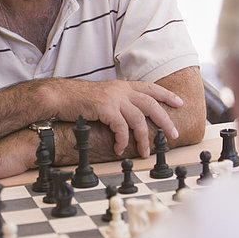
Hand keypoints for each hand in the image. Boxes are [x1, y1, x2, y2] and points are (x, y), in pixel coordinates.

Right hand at [45, 79, 182, 156]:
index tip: (179, 103)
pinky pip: (121, 127)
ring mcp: (113, 98)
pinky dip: (122, 140)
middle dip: (164, 120)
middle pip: (150, 103)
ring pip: (138, 118)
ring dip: (144, 137)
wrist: (59, 97)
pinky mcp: (105, 108)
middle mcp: (120, 89)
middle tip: (173, 135)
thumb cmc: (79, 100)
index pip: (150, 87)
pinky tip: (119, 148)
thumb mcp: (104, 97)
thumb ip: (118, 102)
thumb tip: (131, 116)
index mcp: (122, 86)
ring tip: (145, 151)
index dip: (166, 94)